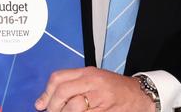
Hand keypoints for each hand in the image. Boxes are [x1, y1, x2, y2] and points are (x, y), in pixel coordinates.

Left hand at [34, 66, 153, 111]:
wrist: (140, 96)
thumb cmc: (115, 89)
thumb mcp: (94, 79)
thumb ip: (73, 85)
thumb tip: (46, 100)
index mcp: (88, 73)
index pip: (59, 78)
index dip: (46, 93)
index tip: (41, 105)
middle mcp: (93, 82)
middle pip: (63, 92)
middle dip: (53, 106)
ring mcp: (100, 97)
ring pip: (73, 107)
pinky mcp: (105, 111)